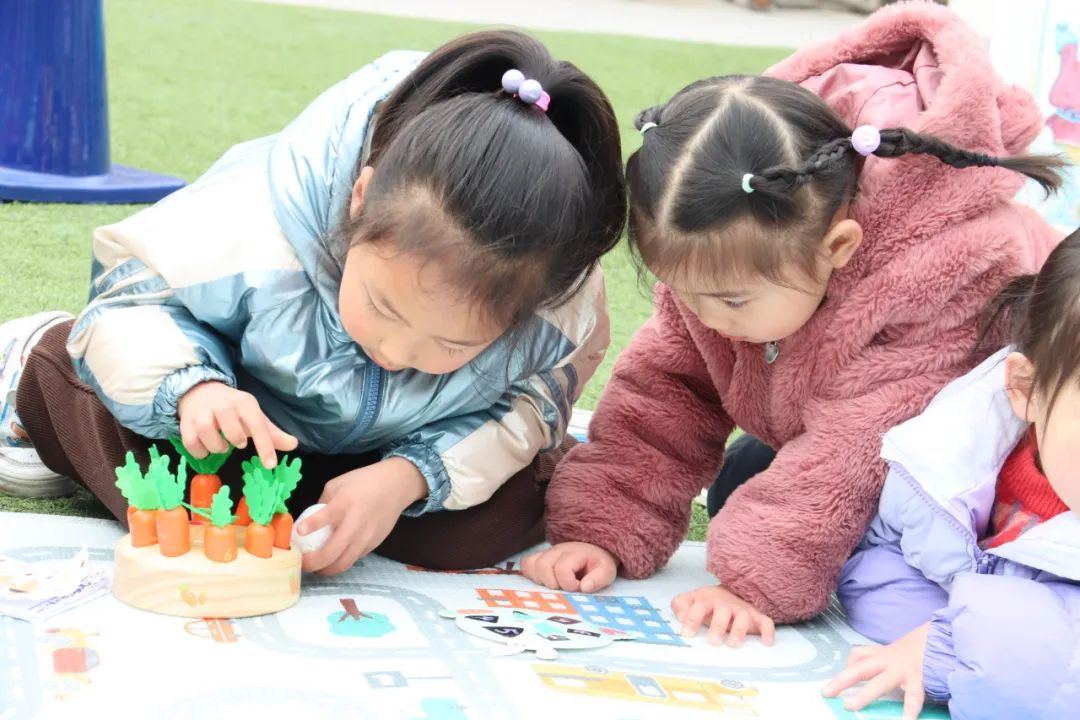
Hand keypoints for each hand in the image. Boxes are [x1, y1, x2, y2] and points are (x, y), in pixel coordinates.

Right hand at [178, 381, 296, 466]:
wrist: (202, 392)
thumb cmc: (234, 410)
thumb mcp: (254, 417)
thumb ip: (272, 434)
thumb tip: (293, 445)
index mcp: (245, 403)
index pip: (258, 425)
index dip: (265, 446)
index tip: (270, 465)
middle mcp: (224, 405)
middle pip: (232, 431)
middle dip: (236, 441)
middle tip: (237, 442)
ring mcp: (203, 412)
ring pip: (207, 433)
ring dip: (216, 446)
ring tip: (222, 446)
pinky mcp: (186, 421)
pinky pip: (190, 441)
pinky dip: (199, 451)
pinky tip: (205, 450)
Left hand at [298, 458, 427, 574]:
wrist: (396, 485)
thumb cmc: (363, 481)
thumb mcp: (337, 485)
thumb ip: (322, 505)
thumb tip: (308, 524)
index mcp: (344, 503)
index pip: (326, 516)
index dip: (311, 525)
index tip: (299, 532)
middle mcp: (355, 523)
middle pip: (331, 553)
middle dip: (312, 564)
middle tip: (300, 564)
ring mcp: (365, 537)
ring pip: (342, 564)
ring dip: (325, 570)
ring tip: (315, 568)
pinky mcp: (373, 544)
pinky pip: (353, 559)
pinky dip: (340, 562)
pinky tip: (333, 559)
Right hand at [521, 542, 618, 592]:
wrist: (594, 550)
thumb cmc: (598, 564)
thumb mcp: (607, 571)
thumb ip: (598, 579)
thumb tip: (584, 587)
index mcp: (574, 553)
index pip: (562, 569)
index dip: (569, 584)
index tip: (579, 587)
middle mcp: (558, 550)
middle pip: (543, 565)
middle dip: (553, 583)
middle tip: (564, 588)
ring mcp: (547, 553)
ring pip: (531, 565)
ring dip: (541, 580)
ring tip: (555, 585)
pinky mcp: (539, 557)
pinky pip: (526, 563)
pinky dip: (531, 574)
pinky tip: (543, 581)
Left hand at [671, 585, 775, 646]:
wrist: (732, 592)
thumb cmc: (709, 602)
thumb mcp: (691, 600)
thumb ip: (680, 605)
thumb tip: (681, 616)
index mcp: (708, 601)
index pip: (699, 607)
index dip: (692, 619)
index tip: (686, 633)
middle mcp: (726, 605)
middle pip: (722, 612)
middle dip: (718, 626)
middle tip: (713, 642)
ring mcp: (742, 611)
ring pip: (743, 617)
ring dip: (739, 630)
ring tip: (734, 644)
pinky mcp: (757, 617)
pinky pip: (765, 622)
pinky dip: (768, 631)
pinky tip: (766, 642)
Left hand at [822, 622, 929, 719]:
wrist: (942, 638)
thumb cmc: (918, 650)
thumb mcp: (896, 651)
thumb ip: (879, 659)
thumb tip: (857, 671)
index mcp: (883, 654)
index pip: (858, 656)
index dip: (845, 669)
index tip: (830, 685)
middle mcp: (889, 661)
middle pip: (860, 668)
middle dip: (842, 681)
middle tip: (826, 692)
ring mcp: (902, 670)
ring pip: (880, 683)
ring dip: (865, 695)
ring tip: (851, 707)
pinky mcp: (919, 679)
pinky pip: (913, 696)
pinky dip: (909, 710)